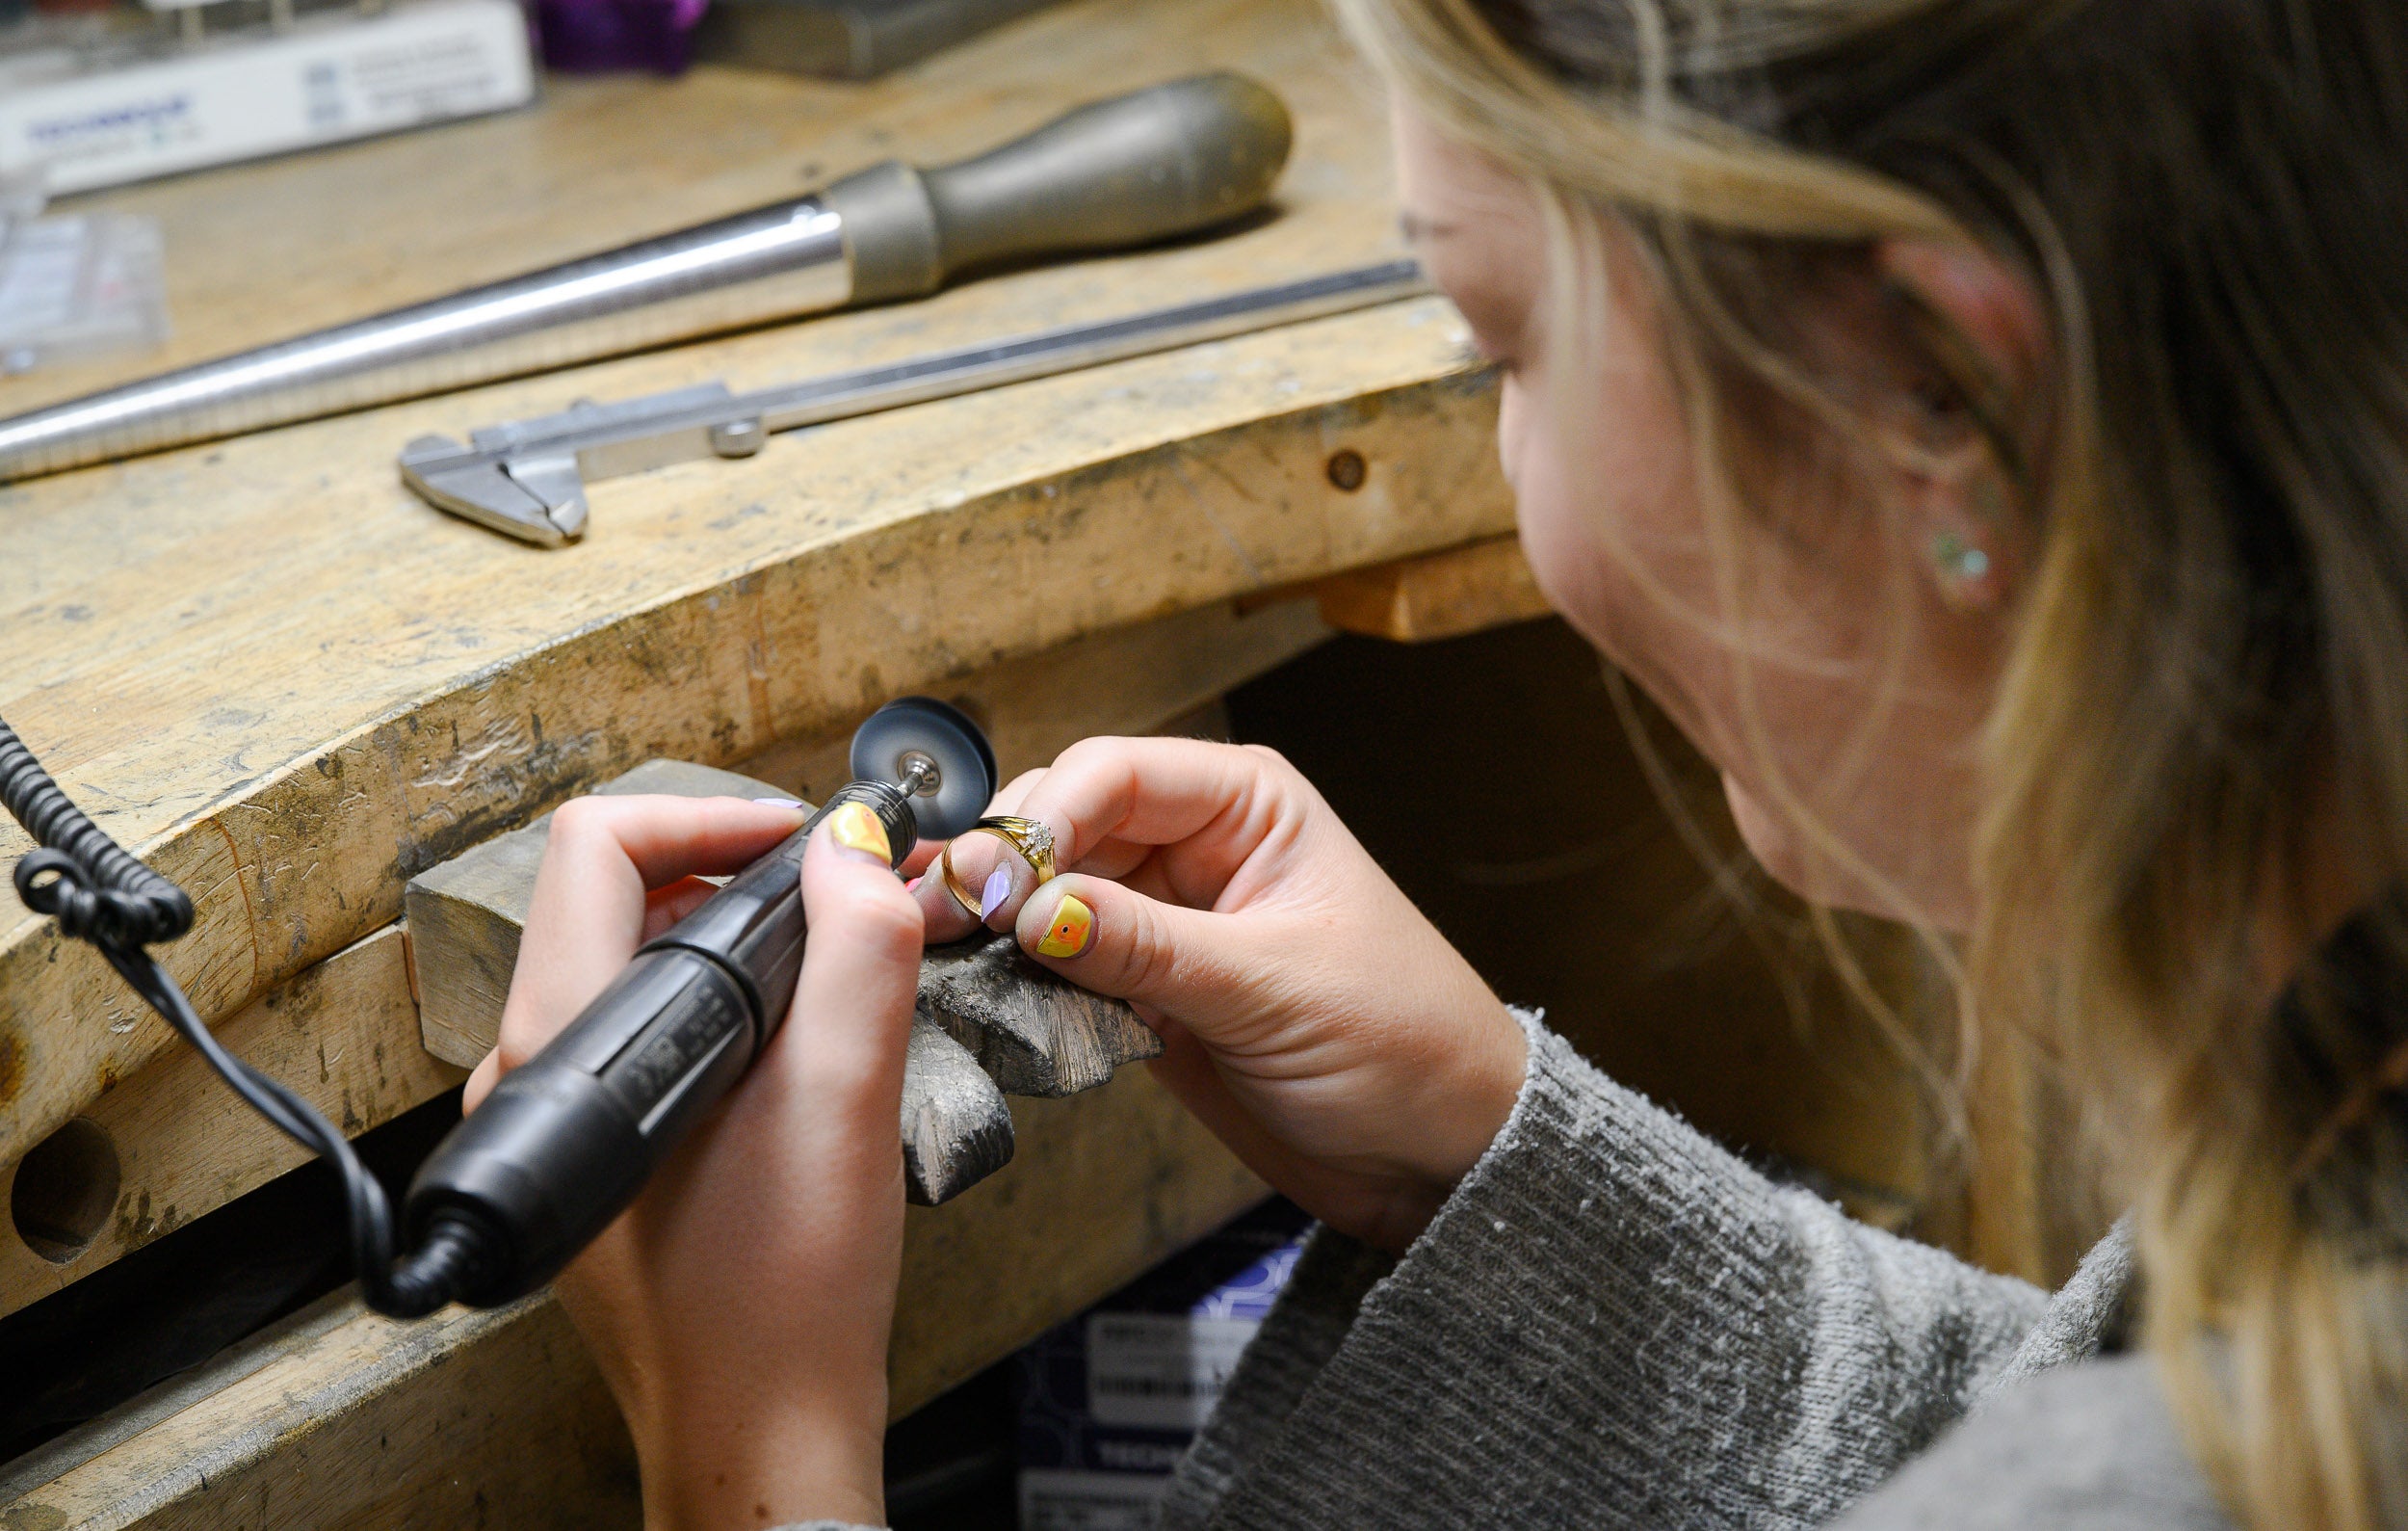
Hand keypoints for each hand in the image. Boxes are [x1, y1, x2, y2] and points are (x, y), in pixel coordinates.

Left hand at [465, 794, 923, 1530]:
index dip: (714, 816)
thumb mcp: (845, 1095)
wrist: (759, 1429)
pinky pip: (642, 1034)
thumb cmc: (783, 1296)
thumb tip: (858, 850)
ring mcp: (553, 1115)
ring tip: (829, 976)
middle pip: (615, 897)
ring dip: (734, 946)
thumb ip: (859, 947)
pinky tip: (797, 1052)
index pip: (600, 845)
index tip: (808, 843)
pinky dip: (721, 1010)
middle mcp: (529, 1070)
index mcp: (563, 1041)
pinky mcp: (593, 1154)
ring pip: (631, 966)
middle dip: (735, 876)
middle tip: (836, 902)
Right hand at [919, 737, 1525, 1251]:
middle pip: (1061, 822)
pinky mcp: (1141, 989)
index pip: (1113, 773)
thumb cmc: (1405, 1046)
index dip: (1042, 820)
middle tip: (945, 921)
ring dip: (992, 922)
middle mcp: (1197, 846)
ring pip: (1044, 893)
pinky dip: (1011, 977)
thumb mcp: (1274, 988)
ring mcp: (1163, 918)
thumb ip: (1147, 946)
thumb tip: (1032, 907)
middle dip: (1000, 865)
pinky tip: (974, 992)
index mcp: (1248, 803)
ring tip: (939, 955)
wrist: (1437, 1156)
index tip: (995, 884)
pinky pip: (1053, 965)